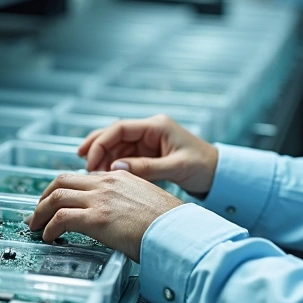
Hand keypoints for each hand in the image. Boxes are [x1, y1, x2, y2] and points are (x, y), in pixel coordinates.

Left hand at [29, 170, 183, 262]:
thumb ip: (130, 202)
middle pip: (63, 181)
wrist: (178, 231)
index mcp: (121, 176)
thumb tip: (121, 218)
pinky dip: (49, 227)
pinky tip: (48, 237)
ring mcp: (100, 199)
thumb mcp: (148, 202)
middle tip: (39, 210)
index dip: (66, 189)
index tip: (59, 201)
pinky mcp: (95, 218)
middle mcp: (107, 183)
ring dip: (40, 212)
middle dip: (45, 196)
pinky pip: (60, 219)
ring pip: (56, 197)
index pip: (84, 177)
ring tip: (35, 225)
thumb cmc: (170, 224)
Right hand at [80, 115, 218, 195]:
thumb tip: (116, 168)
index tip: (90, 160)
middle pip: (114, 135)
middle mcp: (149, 130)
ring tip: (94, 175)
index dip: (101, 142)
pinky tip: (106, 176)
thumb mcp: (175, 167)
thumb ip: (146, 168)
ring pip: (117, 146)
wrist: (218, 174)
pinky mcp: (148, 153)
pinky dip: (114, 165)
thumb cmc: (203, 166)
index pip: (120, 128)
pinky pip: (124, 156)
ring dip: (104, 159)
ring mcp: (148, 141)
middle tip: (84, 166)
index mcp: (156, 126)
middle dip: (96, 148)